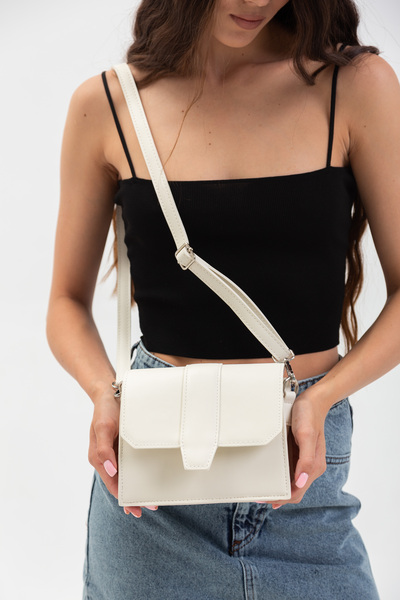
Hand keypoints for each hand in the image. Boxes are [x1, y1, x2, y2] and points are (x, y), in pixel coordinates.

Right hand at [88, 388, 157, 517]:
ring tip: (151, 496)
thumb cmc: (104, 410)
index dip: (123, 497)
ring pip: (126, 474)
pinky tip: (148, 474)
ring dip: (137, 485)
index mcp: (99, 458)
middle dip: (133, 495)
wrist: (109, 392)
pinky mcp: (124, 444)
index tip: (136, 508)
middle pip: (120, 482)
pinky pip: (131, 462)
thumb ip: (104, 449)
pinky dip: (138, 471)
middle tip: (150, 506)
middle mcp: (107, 458)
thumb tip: (111, 470)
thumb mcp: (103, 427)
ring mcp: (115, 452)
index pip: (112, 483)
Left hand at [271, 388, 327, 508]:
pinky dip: (278, 475)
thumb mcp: (306, 435)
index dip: (281, 498)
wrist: (312, 400)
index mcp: (314, 467)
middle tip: (257, 495)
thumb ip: (306, 460)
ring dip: (277, 486)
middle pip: (293, 490)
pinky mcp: (298, 453)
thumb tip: (301, 481)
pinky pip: (288, 469)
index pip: (297, 492)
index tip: (264, 499)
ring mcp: (303, 460)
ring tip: (260, 488)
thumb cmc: (309, 416)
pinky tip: (268, 475)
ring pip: (290, 481)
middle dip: (277, 495)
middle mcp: (309, 466)